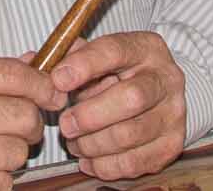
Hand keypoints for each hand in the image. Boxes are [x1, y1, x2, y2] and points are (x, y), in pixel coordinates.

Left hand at [50, 30, 186, 180]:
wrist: (159, 93)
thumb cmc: (120, 73)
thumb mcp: (100, 55)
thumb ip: (72, 57)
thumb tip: (40, 65)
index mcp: (145, 48)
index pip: (115, 50)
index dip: (84, 65)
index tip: (58, 80)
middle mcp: (166, 79)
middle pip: (131, 98)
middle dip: (90, 115)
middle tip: (65, 125)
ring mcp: (173, 113)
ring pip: (130, 135)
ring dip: (93, 144)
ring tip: (74, 143)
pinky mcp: (171, 145)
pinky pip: (134, 163)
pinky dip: (104, 165)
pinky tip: (89, 158)